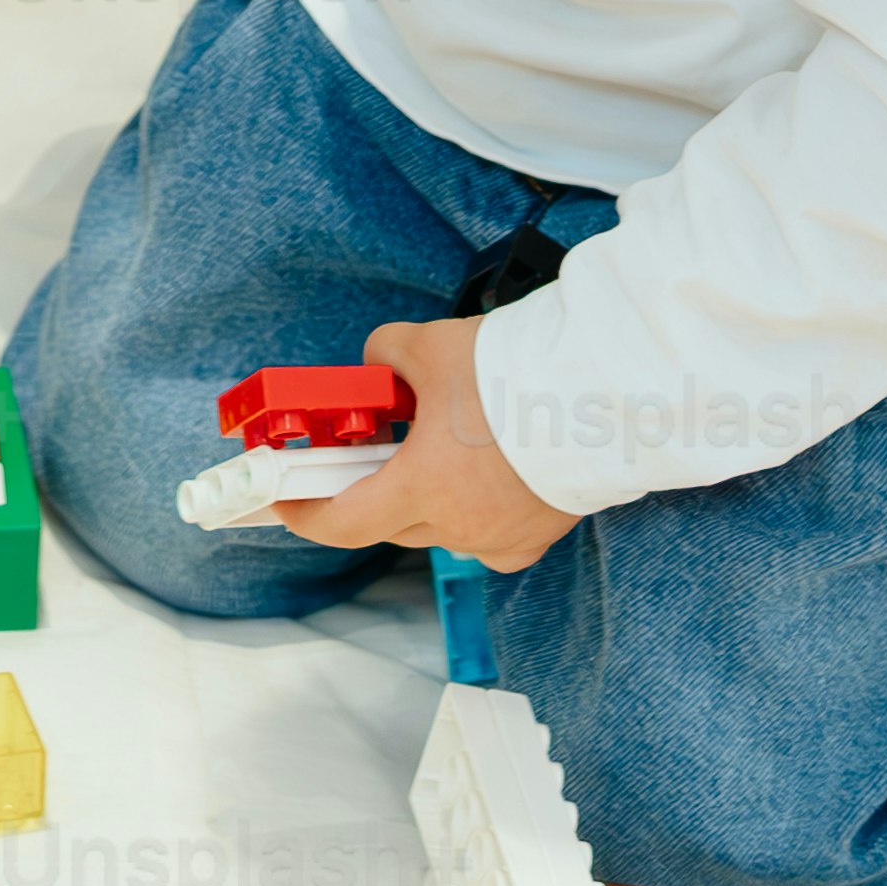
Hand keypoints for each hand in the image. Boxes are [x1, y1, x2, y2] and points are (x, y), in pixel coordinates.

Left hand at [243, 308, 575, 572]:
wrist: (602, 394)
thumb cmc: (515, 375)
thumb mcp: (428, 347)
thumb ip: (386, 355)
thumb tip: (375, 364)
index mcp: (420, 489)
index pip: (341, 523)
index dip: (304, 515)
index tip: (284, 504)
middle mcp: (456, 526)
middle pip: (388, 522)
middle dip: (369, 491)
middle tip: (361, 457)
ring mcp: (497, 538)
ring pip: (438, 526)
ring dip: (424, 497)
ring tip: (431, 451)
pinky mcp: (534, 537)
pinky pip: (485, 535)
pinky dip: (472, 509)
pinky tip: (480, 477)